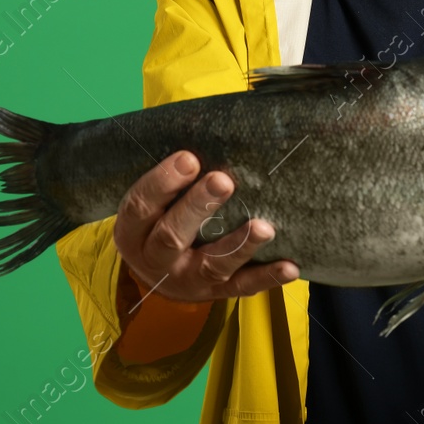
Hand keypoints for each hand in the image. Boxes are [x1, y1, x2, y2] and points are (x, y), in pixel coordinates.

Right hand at [113, 150, 297, 302]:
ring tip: (264, 228)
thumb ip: (171, 176)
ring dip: (239, 247)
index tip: (189, 158)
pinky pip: (241, 288)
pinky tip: (289, 267)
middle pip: (172, 236)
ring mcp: (187, 280)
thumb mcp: (151, 201)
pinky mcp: (215, 293)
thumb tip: (207, 130)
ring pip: (211, 266)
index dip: (163, 182)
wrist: (156, 274)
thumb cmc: (158, 219)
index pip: (141, 207)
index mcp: (133, 233)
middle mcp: (156, 260)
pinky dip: (266, 278)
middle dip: (198, 207)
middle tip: (223, 181)